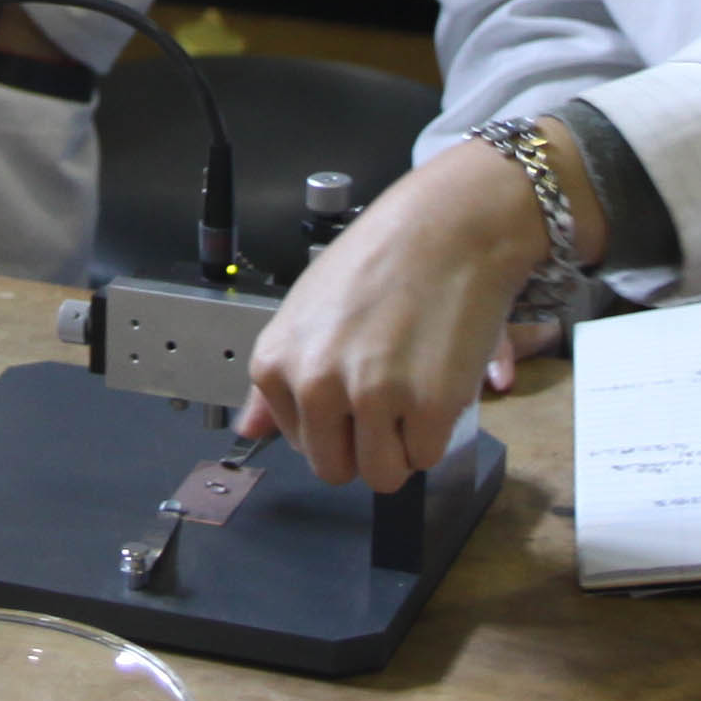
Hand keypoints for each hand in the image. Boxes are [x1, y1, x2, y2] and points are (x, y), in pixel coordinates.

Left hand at [238, 137, 563, 490]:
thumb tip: (249, 432)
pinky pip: (427, 457)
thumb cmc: (383, 260)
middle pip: (335, 469)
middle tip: (389, 392)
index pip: (297, 441)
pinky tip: (438, 378)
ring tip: (413, 387)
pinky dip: (438, 430)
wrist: (451, 225)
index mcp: (276, 363)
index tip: (355, 379)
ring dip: (402, 445)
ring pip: (382, 476)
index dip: (334, 420)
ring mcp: (371, 397)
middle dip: (364, 444)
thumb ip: (277, 381)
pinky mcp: (427, 407)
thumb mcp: (307, 311)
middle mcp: (315, 384)